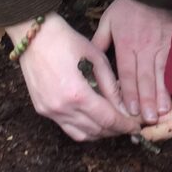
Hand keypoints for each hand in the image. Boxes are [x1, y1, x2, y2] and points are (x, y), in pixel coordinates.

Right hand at [11, 13, 140, 141]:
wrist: (34, 36)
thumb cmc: (67, 41)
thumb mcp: (96, 59)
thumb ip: (111, 87)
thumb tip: (126, 109)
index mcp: (78, 94)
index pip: (108, 119)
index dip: (125, 125)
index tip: (137, 126)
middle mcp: (62, 108)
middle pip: (96, 130)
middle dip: (115, 130)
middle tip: (128, 124)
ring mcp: (50, 112)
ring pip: (81, 135)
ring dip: (100, 133)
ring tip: (113, 124)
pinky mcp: (42, 110)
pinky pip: (67, 128)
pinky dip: (83, 129)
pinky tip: (93, 120)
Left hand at [92, 0, 171, 122]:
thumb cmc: (129, 6)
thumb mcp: (109, 21)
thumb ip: (99, 42)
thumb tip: (88, 61)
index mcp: (126, 43)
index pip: (126, 73)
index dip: (128, 93)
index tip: (130, 111)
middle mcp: (144, 48)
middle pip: (144, 78)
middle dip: (146, 100)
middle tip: (147, 120)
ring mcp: (161, 46)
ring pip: (161, 74)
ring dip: (162, 95)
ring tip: (162, 113)